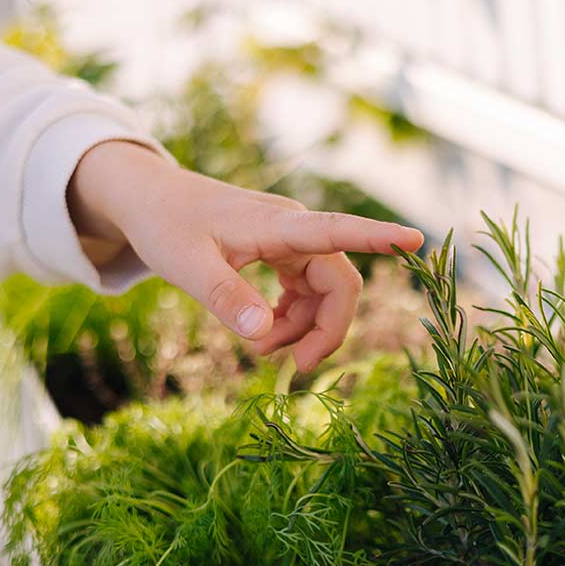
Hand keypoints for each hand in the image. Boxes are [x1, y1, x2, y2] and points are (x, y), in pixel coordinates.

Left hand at [67, 141, 423, 370]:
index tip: (416, 238)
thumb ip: (226, 299)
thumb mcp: (186, 265)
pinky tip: (263, 335)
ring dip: (304, 327)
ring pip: (323, 290)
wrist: (148, 198)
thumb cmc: (165, 224)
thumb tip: (263, 336)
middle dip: (327, 328)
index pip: (338, 230)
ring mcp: (287, 241)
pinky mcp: (278, 251)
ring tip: (262, 352)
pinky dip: (290, 318)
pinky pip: (304, 290)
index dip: (379, 237)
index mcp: (278, 225)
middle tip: (295, 368)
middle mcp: (292, 229)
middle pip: (338, 281)